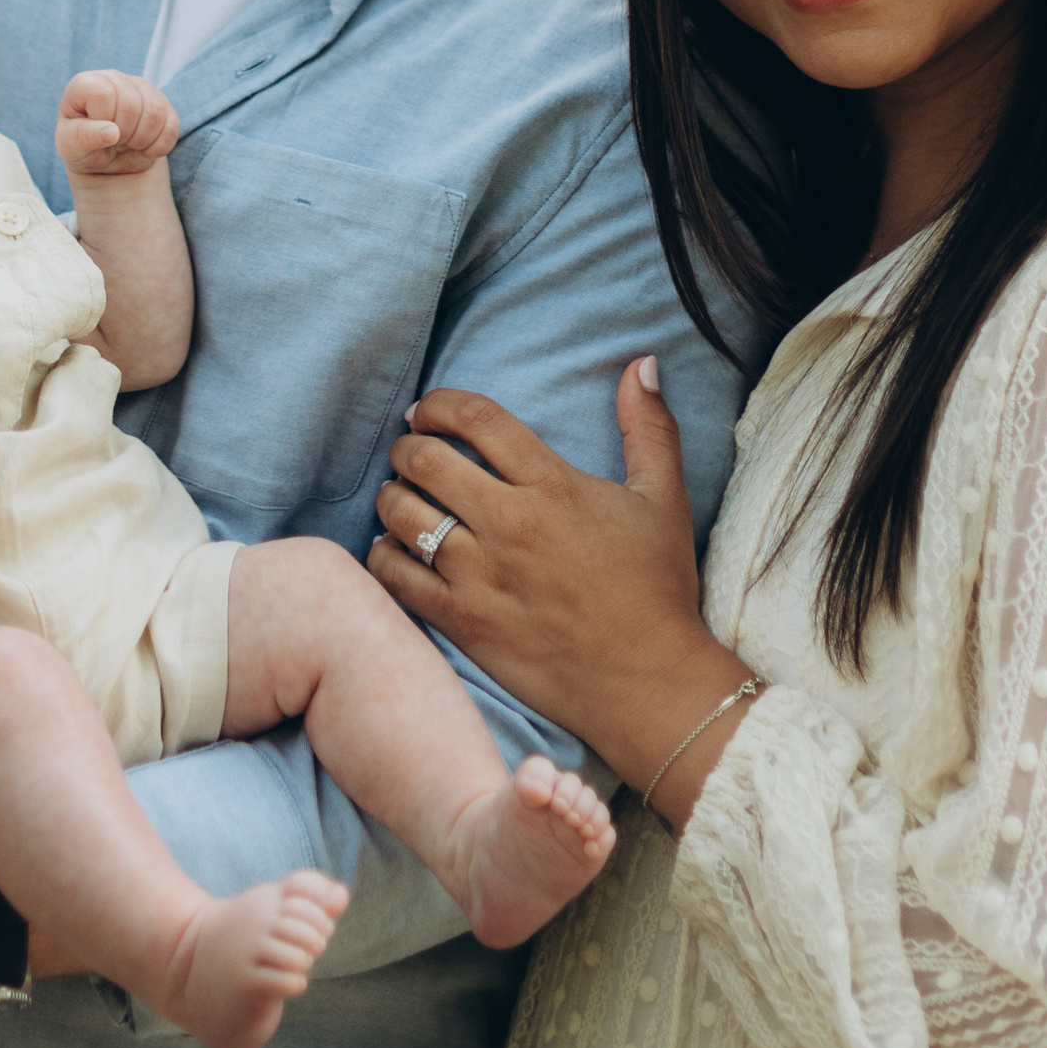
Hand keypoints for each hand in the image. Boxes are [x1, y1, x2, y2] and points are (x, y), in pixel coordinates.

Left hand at [57, 70, 180, 180]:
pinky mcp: (162, 102)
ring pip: (155, 113)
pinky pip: (172, 125)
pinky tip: (144, 148)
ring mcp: (140, 87)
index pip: (104, 94)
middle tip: (114, 143)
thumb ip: (82, 137)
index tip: (98, 133)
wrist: (105, 159)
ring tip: (128, 145)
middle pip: (132, 104)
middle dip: (124, 134)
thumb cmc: (82, 148)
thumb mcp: (72, 148)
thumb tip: (111, 132)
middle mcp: (114, 78)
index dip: (104, 120)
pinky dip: (159, 146)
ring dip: (142, 140)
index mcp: (86, 84)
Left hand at [369, 362, 750, 819]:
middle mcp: (509, 525)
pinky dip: (382, 555)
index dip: (440, 404)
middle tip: (408, 452)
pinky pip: (396, 577)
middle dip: (406, 447)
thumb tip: (644, 363)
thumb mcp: (664, 499)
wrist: (651, 684)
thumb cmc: (658, 591)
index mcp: (552, 487)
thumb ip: (649, 427)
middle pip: (425, 460)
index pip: (476, 419)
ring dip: (391, 497)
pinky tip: (391, 549)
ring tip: (400, 497)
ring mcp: (481, 576)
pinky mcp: (463, 624)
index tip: (427, 410)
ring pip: (402, 515)